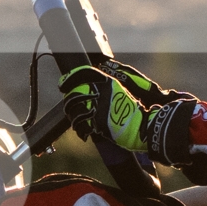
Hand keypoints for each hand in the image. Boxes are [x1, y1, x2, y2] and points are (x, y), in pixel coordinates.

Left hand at [59, 60, 188, 162]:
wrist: (143, 126)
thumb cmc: (134, 110)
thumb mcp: (123, 90)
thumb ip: (108, 83)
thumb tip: (95, 76)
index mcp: (108, 81)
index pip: (83, 74)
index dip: (70, 78)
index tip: (62, 84)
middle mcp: (102, 91)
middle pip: (75, 91)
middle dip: (69, 100)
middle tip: (70, 106)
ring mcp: (99, 106)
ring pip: (74, 108)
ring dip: (73, 115)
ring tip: (77, 121)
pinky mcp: (98, 121)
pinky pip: (80, 123)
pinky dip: (80, 128)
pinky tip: (83, 131)